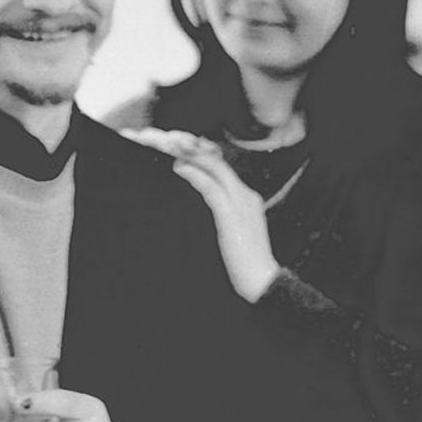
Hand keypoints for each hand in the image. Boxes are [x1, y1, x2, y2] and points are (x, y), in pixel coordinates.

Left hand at [122, 128, 279, 301]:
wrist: (261, 284)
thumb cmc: (239, 262)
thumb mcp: (224, 231)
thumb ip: (212, 211)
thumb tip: (188, 197)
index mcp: (242, 195)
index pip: (216, 163)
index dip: (193, 150)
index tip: (168, 142)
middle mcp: (243, 193)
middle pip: (213, 159)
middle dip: (186, 145)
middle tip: (159, 137)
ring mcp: (240, 203)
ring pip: (213, 167)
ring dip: (187, 153)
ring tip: (165, 143)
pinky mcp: (233, 216)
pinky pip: (213, 189)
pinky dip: (195, 176)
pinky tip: (178, 168)